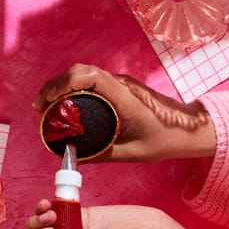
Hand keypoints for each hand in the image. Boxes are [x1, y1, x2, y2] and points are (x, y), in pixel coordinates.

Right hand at [34, 63, 215, 161]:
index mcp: (125, 97)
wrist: (189, 128)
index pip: (91, 76)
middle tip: (39, 107)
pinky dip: (70, 87)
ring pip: (82, 73)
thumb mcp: (134, 153)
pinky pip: (89, 80)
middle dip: (54, 85)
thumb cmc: (165, 139)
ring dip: (60, 85)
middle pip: (80, 71)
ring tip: (45, 105)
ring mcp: (119, 83)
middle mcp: (120, 84)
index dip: (65, 83)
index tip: (49, 99)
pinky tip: (62, 103)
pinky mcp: (117, 86)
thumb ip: (104, 154)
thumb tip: (75, 157)